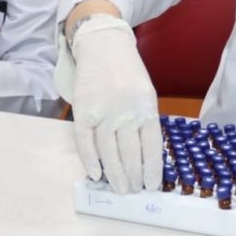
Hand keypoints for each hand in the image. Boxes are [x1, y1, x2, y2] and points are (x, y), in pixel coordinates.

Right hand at [69, 14, 162, 193]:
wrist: (103, 45)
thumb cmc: (128, 71)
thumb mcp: (146, 93)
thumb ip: (145, 121)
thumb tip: (144, 156)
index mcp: (147, 107)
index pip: (152, 147)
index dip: (152, 170)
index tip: (152, 185)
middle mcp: (126, 112)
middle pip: (130, 154)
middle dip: (134, 177)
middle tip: (134, 191)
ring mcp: (103, 112)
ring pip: (108, 152)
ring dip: (115, 174)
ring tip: (121, 188)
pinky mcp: (83, 111)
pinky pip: (85, 142)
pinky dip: (90, 160)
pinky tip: (96, 174)